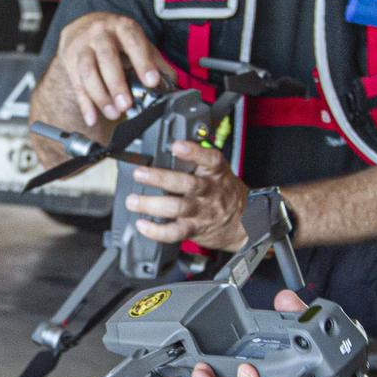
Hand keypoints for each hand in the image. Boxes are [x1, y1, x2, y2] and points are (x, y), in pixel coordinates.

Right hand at [54, 12, 170, 124]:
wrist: (82, 28)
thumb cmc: (115, 37)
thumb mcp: (136, 41)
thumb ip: (154, 60)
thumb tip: (173, 82)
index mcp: (122, 27)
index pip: (133, 42)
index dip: (143, 62)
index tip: (152, 82)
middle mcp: (100, 33)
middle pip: (106, 57)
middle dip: (116, 83)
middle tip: (126, 105)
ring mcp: (82, 47)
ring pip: (88, 71)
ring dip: (100, 96)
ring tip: (113, 113)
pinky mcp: (69, 62)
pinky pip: (76, 85)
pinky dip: (84, 104)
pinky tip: (92, 118)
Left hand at [127, 142, 249, 247]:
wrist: (244, 222)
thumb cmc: (224, 192)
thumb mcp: (218, 170)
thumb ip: (197, 158)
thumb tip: (168, 144)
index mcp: (215, 172)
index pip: (209, 159)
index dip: (193, 152)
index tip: (177, 146)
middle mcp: (208, 191)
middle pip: (186, 183)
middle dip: (160, 178)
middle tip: (139, 173)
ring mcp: (200, 211)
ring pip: (176, 207)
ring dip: (151, 204)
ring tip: (133, 201)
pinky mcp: (194, 228)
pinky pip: (175, 232)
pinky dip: (156, 231)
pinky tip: (143, 225)